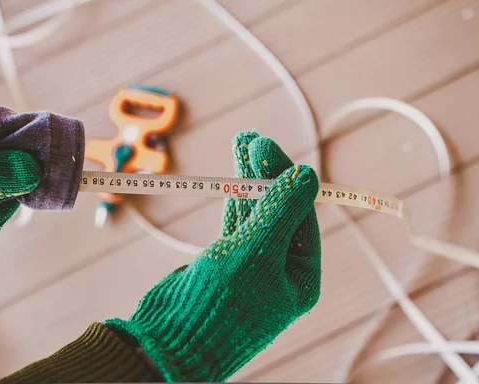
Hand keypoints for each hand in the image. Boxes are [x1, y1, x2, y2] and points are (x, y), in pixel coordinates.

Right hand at [106, 130, 321, 381]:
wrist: (172, 340)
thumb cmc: (220, 305)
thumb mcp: (255, 253)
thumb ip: (279, 211)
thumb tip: (306, 175)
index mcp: (301, 277)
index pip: (301, 214)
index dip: (285, 177)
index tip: (266, 147)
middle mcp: (281, 270)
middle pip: (280, 209)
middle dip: (267, 173)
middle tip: (252, 138)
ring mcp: (253, 266)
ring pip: (256, 212)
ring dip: (250, 179)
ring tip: (243, 141)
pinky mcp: (226, 262)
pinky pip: (237, 222)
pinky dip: (235, 198)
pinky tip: (236, 174)